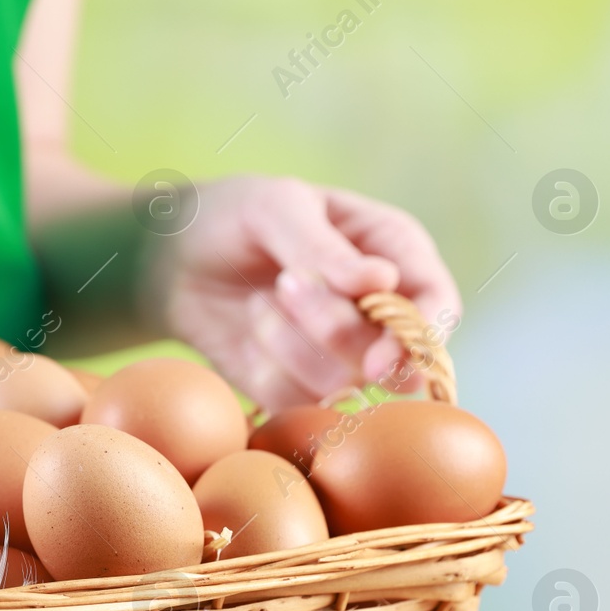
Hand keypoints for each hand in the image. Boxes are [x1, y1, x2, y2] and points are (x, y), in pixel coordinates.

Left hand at [162, 175, 460, 411]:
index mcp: (394, 251)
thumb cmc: (234, 216)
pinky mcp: (300, 386)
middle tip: (283, 285)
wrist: (172, 258)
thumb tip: (382, 280)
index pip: (436, 305)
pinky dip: (266, 371)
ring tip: (261, 302)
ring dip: (290, 346)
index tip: (378, 362)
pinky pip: (298, 402)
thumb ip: (324, 247)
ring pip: (343, 384)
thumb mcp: (275, 208)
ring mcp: (342, 354)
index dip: (417, 340)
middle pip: (391, 358)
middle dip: (332, 330)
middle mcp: (380, 308)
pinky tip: (251, 333)